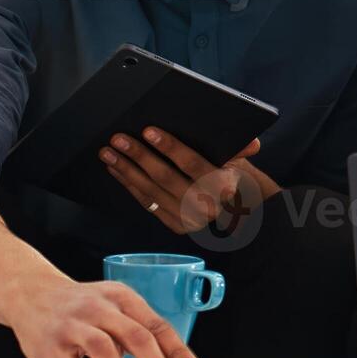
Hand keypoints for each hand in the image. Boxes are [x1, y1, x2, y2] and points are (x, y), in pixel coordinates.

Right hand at [3, 276, 200, 357]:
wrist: (30, 293)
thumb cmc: (80, 307)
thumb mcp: (114, 308)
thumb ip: (139, 334)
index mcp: (122, 299)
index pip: (158, 326)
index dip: (179, 353)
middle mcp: (100, 308)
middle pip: (138, 338)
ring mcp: (74, 326)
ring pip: (104, 351)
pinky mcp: (51, 346)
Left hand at [101, 129, 280, 233]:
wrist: (245, 220)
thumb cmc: (241, 184)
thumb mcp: (243, 165)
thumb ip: (238, 151)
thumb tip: (248, 141)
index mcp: (223, 188)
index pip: (192, 164)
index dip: (170, 147)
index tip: (149, 131)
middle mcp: (204, 207)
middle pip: (165, 177)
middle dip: (138, 156)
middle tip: (118, 139)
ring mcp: (188, 219)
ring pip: (151, 191)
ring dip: (126, 171)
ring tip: (108, 152)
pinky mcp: (176, 226)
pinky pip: (148, 204)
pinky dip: (130, 186)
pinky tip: (117, 170)